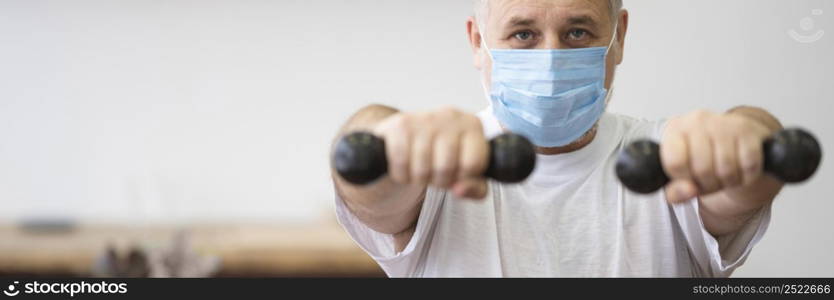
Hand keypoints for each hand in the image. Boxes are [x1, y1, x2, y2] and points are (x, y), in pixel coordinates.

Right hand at [373, 106, 488, 198]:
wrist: (412, 133)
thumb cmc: (444, 153)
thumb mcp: (467, 172)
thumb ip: (475, 187)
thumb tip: (460, 190)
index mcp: (473, 126)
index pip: (473, 164)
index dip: (463, 178)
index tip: (457, 174)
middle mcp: (451, 117)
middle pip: (445, 168)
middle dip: (438, 181)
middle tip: (436, 176)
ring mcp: (425, 118)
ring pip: (422, 169)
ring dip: (419, 180)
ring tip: (422, 172)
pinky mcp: (402, 124)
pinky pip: (401, 163)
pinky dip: (402, 174)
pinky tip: (407, 168)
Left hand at [661, 110, 774, 202]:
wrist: (732, 135)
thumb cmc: (702, 155)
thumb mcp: (681, 173)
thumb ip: (676, 191)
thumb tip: (689, 191)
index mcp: (674, 129)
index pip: (675, 163)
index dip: (684, 179)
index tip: (688, 178)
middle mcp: (697, 121)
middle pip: (703, 169)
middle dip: (709, 185)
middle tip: (710, 180)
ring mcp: (724, 123)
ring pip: (727, 170)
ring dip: (728, 182)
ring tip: (724, 176)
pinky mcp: (748, 130)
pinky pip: (749, 165)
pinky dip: (746, 176)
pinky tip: (739, 170)